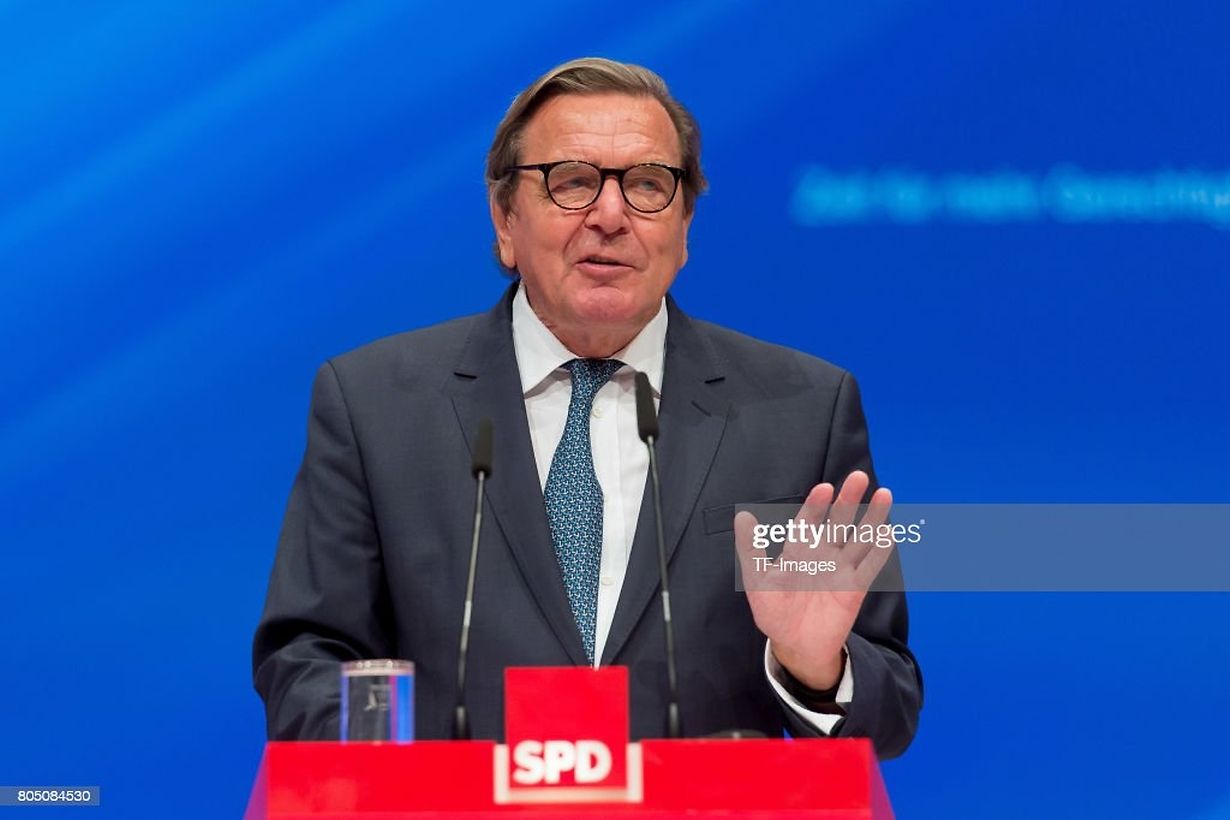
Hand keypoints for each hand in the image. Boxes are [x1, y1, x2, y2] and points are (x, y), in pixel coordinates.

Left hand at [736, 470, 892, 689]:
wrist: (793, 644)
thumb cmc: (773, 610)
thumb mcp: (757, 580)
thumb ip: (751, 549)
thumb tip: (742, 516)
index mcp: (799, 548)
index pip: (810, 519)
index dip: (816, 504)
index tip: (824, 488)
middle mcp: (823, 554)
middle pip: (839, 521)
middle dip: (849, 499)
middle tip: (859, 475)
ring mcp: (841, 569)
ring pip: (860, 539)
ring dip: (872, 518)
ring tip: (885, 494)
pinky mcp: (855, 588)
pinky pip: (869, 567)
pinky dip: (879, 551)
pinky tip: (888, 533)